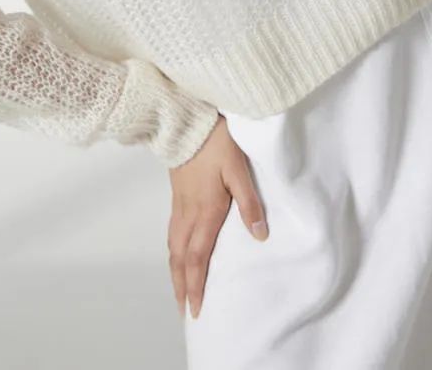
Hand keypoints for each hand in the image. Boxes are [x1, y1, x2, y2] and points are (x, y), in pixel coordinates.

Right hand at [167, 113, 268, 320]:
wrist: (186, 119)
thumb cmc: (215, 142)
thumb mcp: (238, 169)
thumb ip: (249, 202)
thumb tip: (259, 236)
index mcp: (205, 210)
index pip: (197, 257)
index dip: (196, 285)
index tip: (196, 310)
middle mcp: (188, 212)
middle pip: (180, 258)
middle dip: (182, 286)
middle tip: (184, 312)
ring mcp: (179, 203)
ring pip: (173, 246)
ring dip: (175, 272)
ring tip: (179, 290)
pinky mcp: (177, 194)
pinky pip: (172, 232)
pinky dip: (173, 252)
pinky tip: (178, 253)